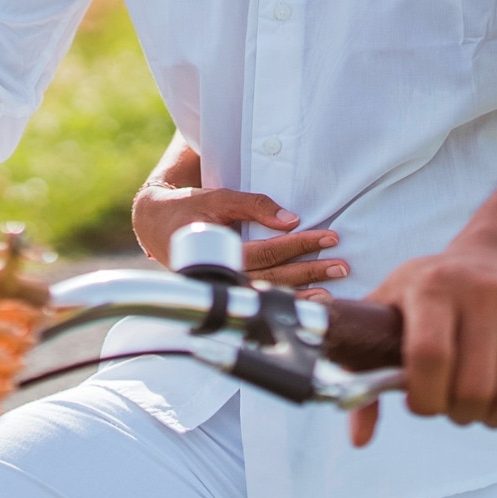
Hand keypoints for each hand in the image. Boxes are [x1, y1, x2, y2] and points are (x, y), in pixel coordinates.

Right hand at [130, 181, 346, 287]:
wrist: (155, 225)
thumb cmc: (188, 208)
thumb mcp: (219, 197)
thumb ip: (253, 205)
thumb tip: (291, 219)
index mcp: (218, 252)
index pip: (267, 252)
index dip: (300, 245)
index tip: (330, 237)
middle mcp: (221, 276)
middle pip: (272, 277)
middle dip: (309, 271)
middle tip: (342, 265)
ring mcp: (222, 288)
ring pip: (267, 293)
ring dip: (302, 291)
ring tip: (332, 286)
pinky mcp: (225, 291)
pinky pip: (258, 297)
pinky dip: (285, 300)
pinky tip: (309, 299)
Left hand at [347, 242, 496, 444]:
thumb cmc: (437, 292)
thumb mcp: (391, 310)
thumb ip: (363, 370)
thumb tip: (359, 439)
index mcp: (434, 285)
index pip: (431, 357)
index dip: (424, 399)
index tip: (420, 403)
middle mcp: (486, 290)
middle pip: (474, 389)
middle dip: (457, 413)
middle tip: (452, 403)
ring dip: (493, 417)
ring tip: (480, 400)